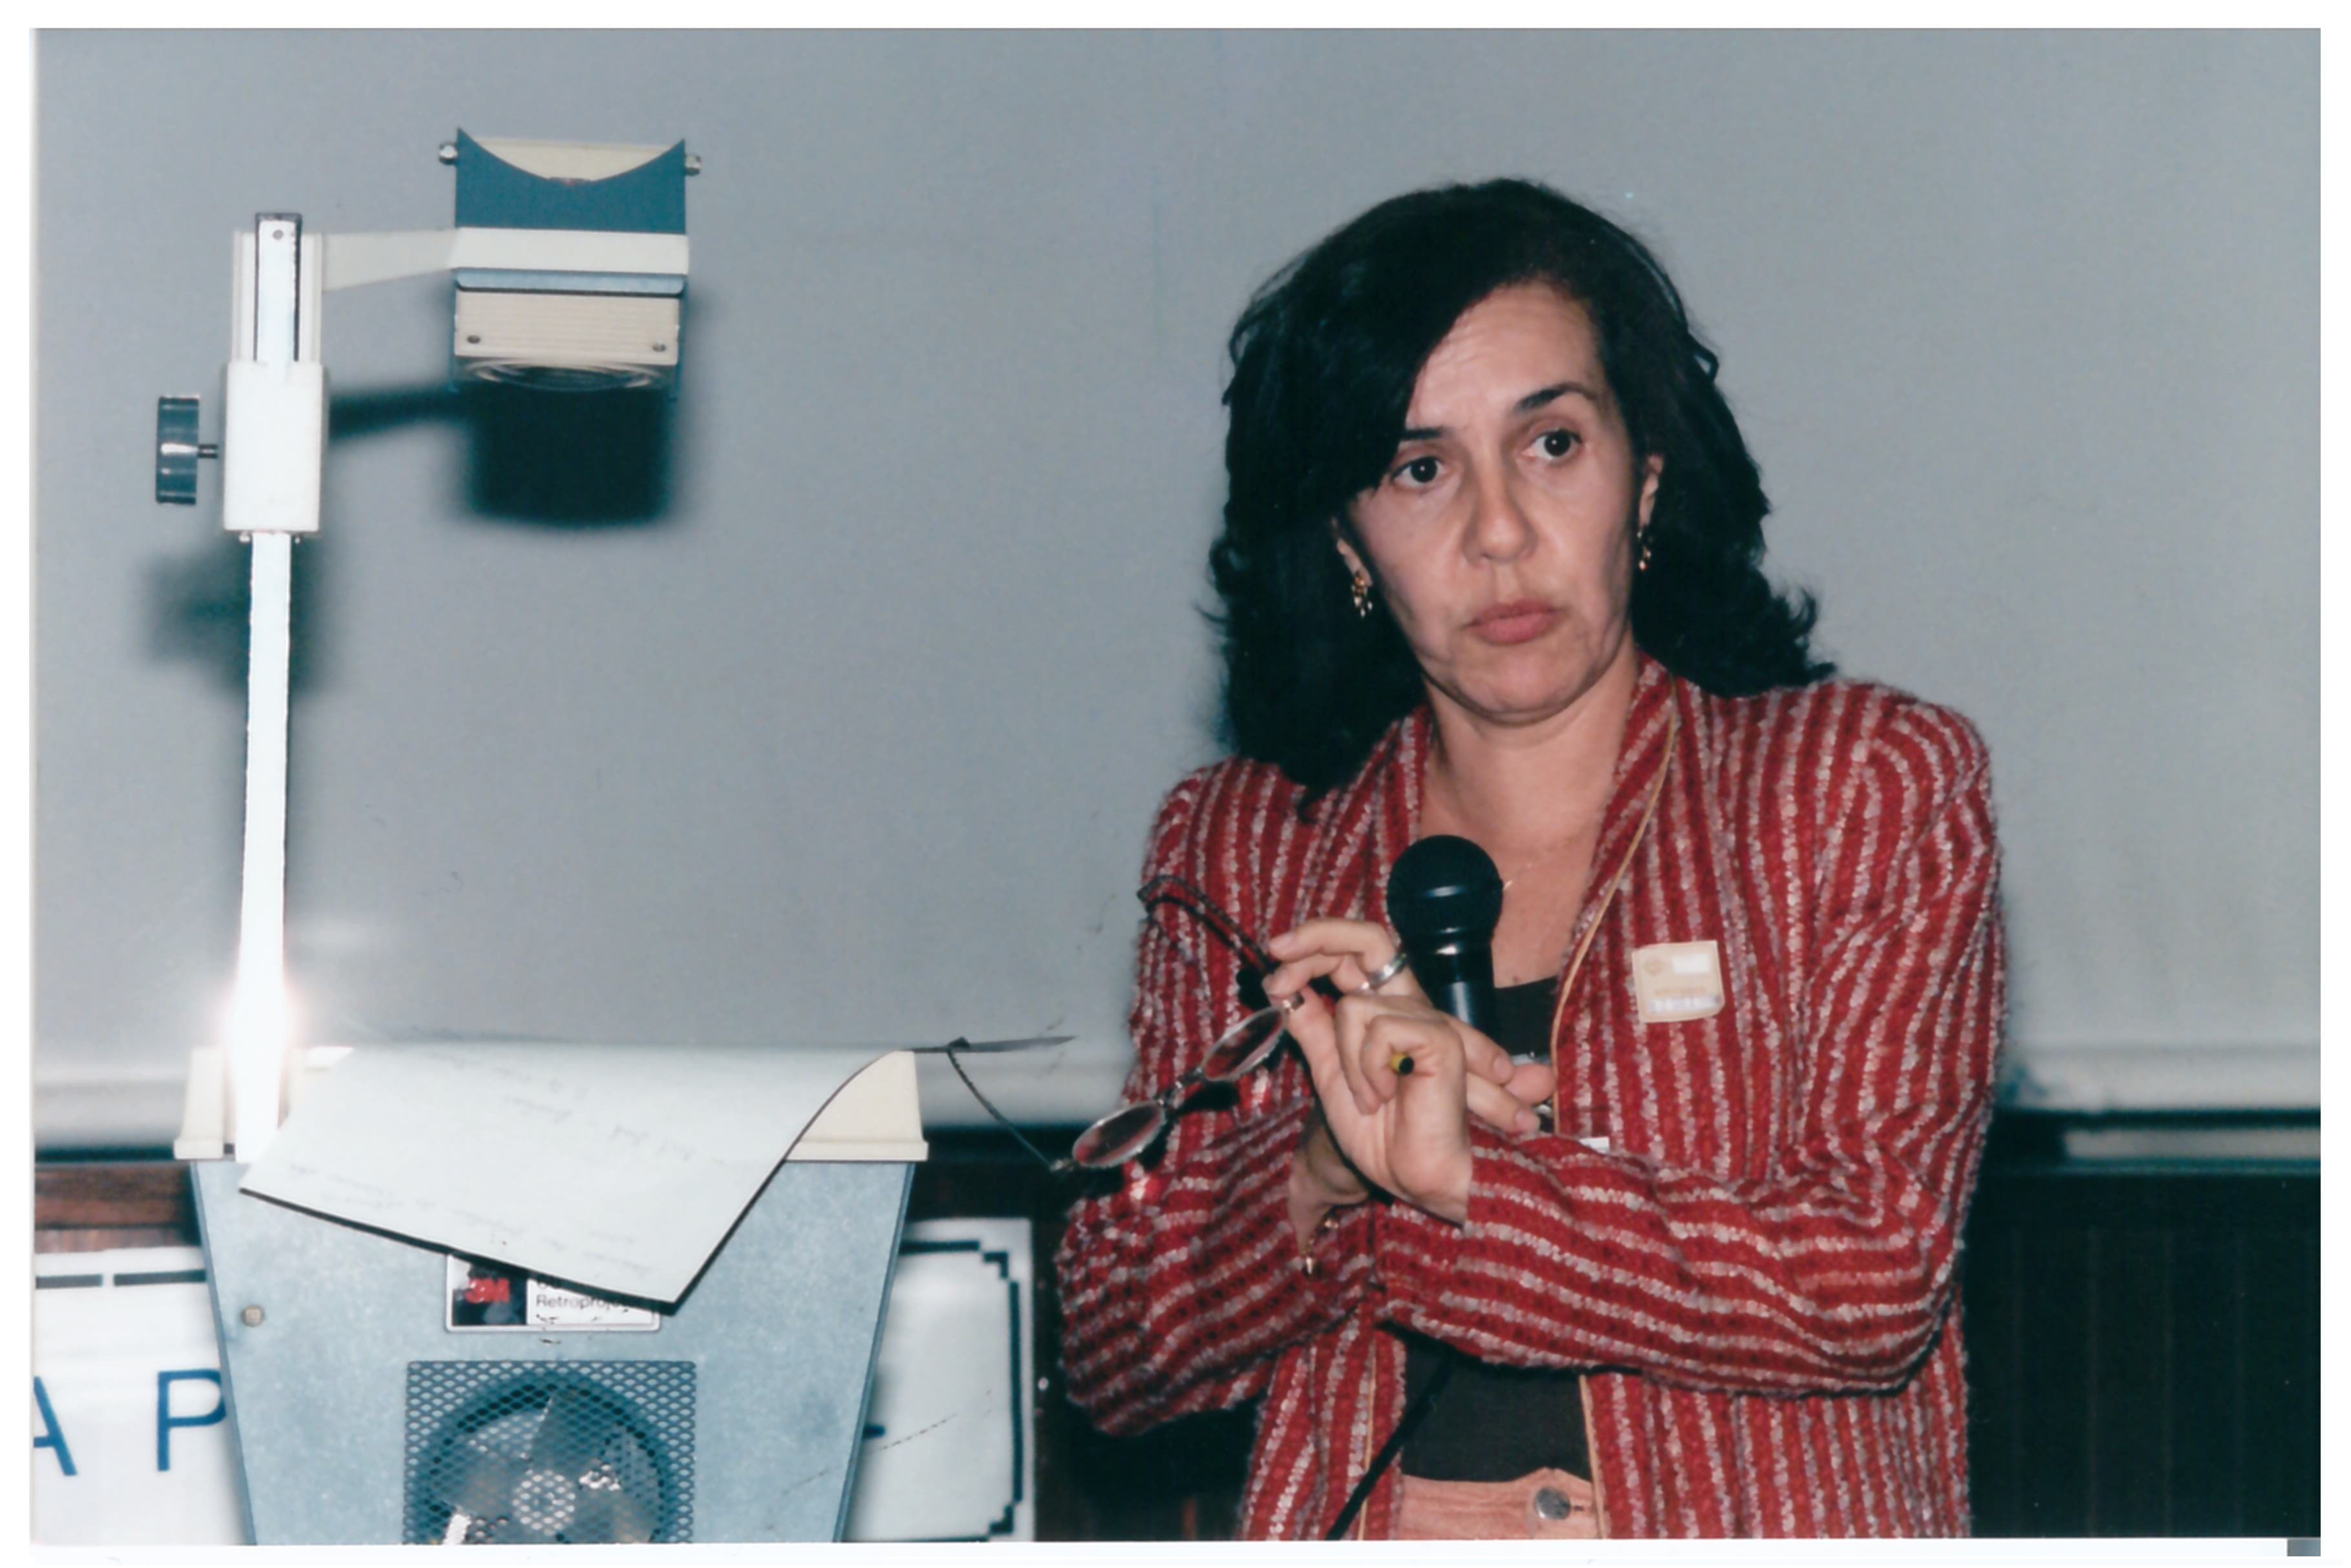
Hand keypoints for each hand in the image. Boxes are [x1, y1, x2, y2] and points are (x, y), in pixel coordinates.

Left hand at [1265, 919, 1556, 1224]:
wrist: (1412, 1176)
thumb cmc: (1383, 1133)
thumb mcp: (1332, 1072)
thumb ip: (1313, 1028)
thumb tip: (1283, 989)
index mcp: (1386, 1010)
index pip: (1355, 952)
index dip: (1314, 944)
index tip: (1274, 957)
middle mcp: (1409, 1006)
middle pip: (1368, 937)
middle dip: (1318, 935)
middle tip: (1278, 948)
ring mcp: (1428, 1019)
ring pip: (1354, 1007)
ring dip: (1347, 1061)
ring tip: (1369, 1098)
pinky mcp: (1440, 1038)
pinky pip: (1376, 1031)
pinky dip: (1367, 1070)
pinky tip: (1385, 1097)